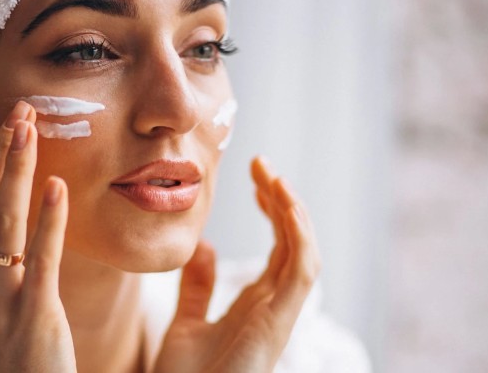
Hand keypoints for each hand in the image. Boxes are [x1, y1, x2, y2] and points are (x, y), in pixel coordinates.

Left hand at [153, 157, 320, 372]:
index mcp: (256, 303)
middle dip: (281, 201)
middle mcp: (274, 305)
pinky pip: (303, 271)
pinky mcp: (278, 322)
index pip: (277, 247)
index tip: (255, 177)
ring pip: (302, 250)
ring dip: (292, 210)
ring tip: (272, 176)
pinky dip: (299, 236)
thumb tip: (202, 247)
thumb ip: (196, 288)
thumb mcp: (185, 323)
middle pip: (292, 242)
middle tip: (262, 164)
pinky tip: (284, 204)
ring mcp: (280, 313)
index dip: (272, 210)